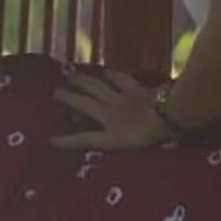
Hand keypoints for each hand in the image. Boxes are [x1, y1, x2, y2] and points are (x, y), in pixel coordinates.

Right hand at [51, 66, 171, 151]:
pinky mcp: (134, 88)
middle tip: (55, 92)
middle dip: (69, 98)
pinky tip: (106, 71)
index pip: (85, 139)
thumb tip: (102, 147)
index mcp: (111, 135)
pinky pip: (120, 79)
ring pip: (97, 87)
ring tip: (71, 75)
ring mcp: (122, 98)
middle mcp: (111, 114)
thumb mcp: (133, 148)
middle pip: (84, 104)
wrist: (170, 115)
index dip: (68, 140)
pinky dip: (112, 75)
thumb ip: (115, 144)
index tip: (51, 139)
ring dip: (83, 81)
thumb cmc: (154, 137)